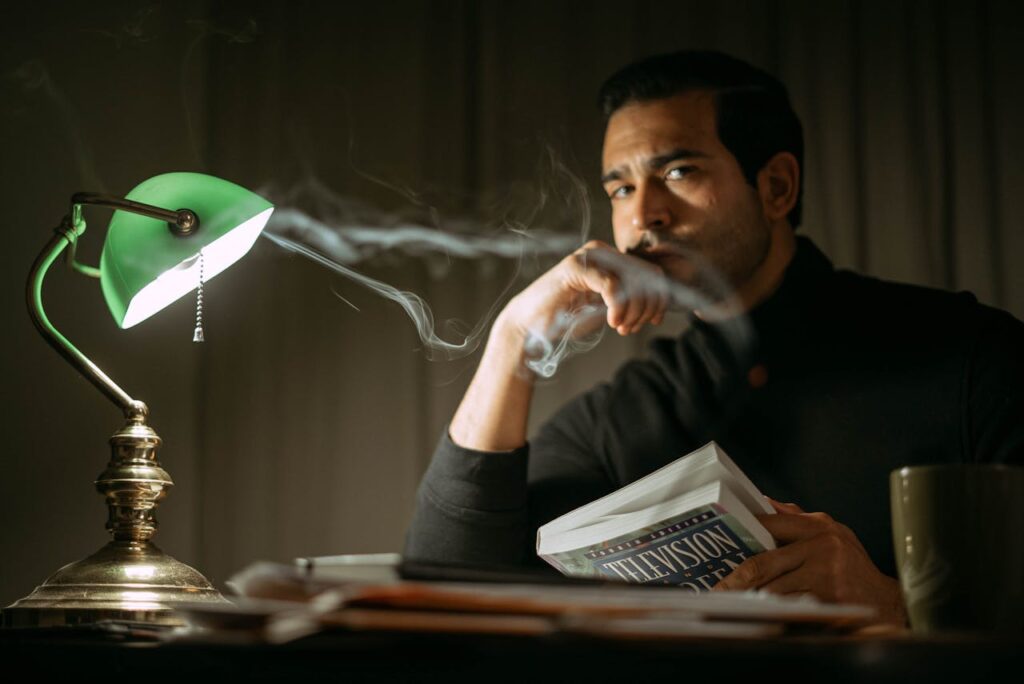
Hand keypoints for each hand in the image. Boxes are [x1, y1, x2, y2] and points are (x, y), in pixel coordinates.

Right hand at [501, 239, 669, 340]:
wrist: (531, 326)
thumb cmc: (568, 318)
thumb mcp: (609, 307)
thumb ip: (632, 299)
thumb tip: (662, 299)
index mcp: (612, 259)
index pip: (651, 273)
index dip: (659, 300)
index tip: (651, 322)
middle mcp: (603, 251)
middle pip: (648, 276)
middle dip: (647, 307)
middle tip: (631, 328)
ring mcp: (589, 256)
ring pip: (634, 281)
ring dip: (634, 311)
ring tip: (621, 327)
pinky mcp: (576, 267)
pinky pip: (614, 286)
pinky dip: (619, 308)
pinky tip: (612, 322)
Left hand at [711, 498, 907, 625]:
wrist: (887, 600)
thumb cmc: (853, 566)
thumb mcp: (832, 534)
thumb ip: (798, 519)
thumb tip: (764, 502)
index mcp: (819, 526)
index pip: (770, 522)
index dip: (743, 531)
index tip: (721, 540)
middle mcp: (822, 545)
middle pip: (764, 562)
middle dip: (737, 578)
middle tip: (717, 588)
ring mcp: (826, 573)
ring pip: (774, 588)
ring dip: (752, 599)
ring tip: (733, 604)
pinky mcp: (829, 598)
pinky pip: (791, 606)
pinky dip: (774, 612)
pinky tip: (761, 616)